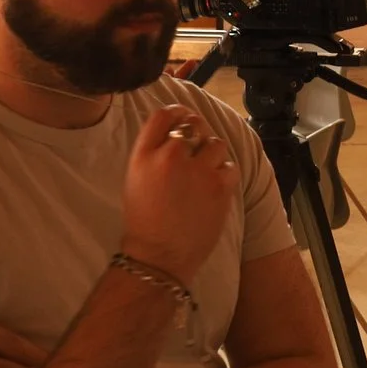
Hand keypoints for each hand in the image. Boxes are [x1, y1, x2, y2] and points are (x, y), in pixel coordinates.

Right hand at [119, 104, 239, 285]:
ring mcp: (198, 172)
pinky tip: (214, 186)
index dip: (177, 111)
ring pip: (216, 144)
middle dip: (197, 131)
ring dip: (212, 154)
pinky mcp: (220, 187)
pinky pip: (229, 166)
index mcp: (144, 156)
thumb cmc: (144, 220)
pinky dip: (224, 173)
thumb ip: (153, 152)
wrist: (159, 255)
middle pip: (192, 125)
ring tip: (205, 171)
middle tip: (198, 144)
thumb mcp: (136, 178)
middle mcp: (170, 157)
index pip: (163, 116)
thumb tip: (177, 131)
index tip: (183, 116)